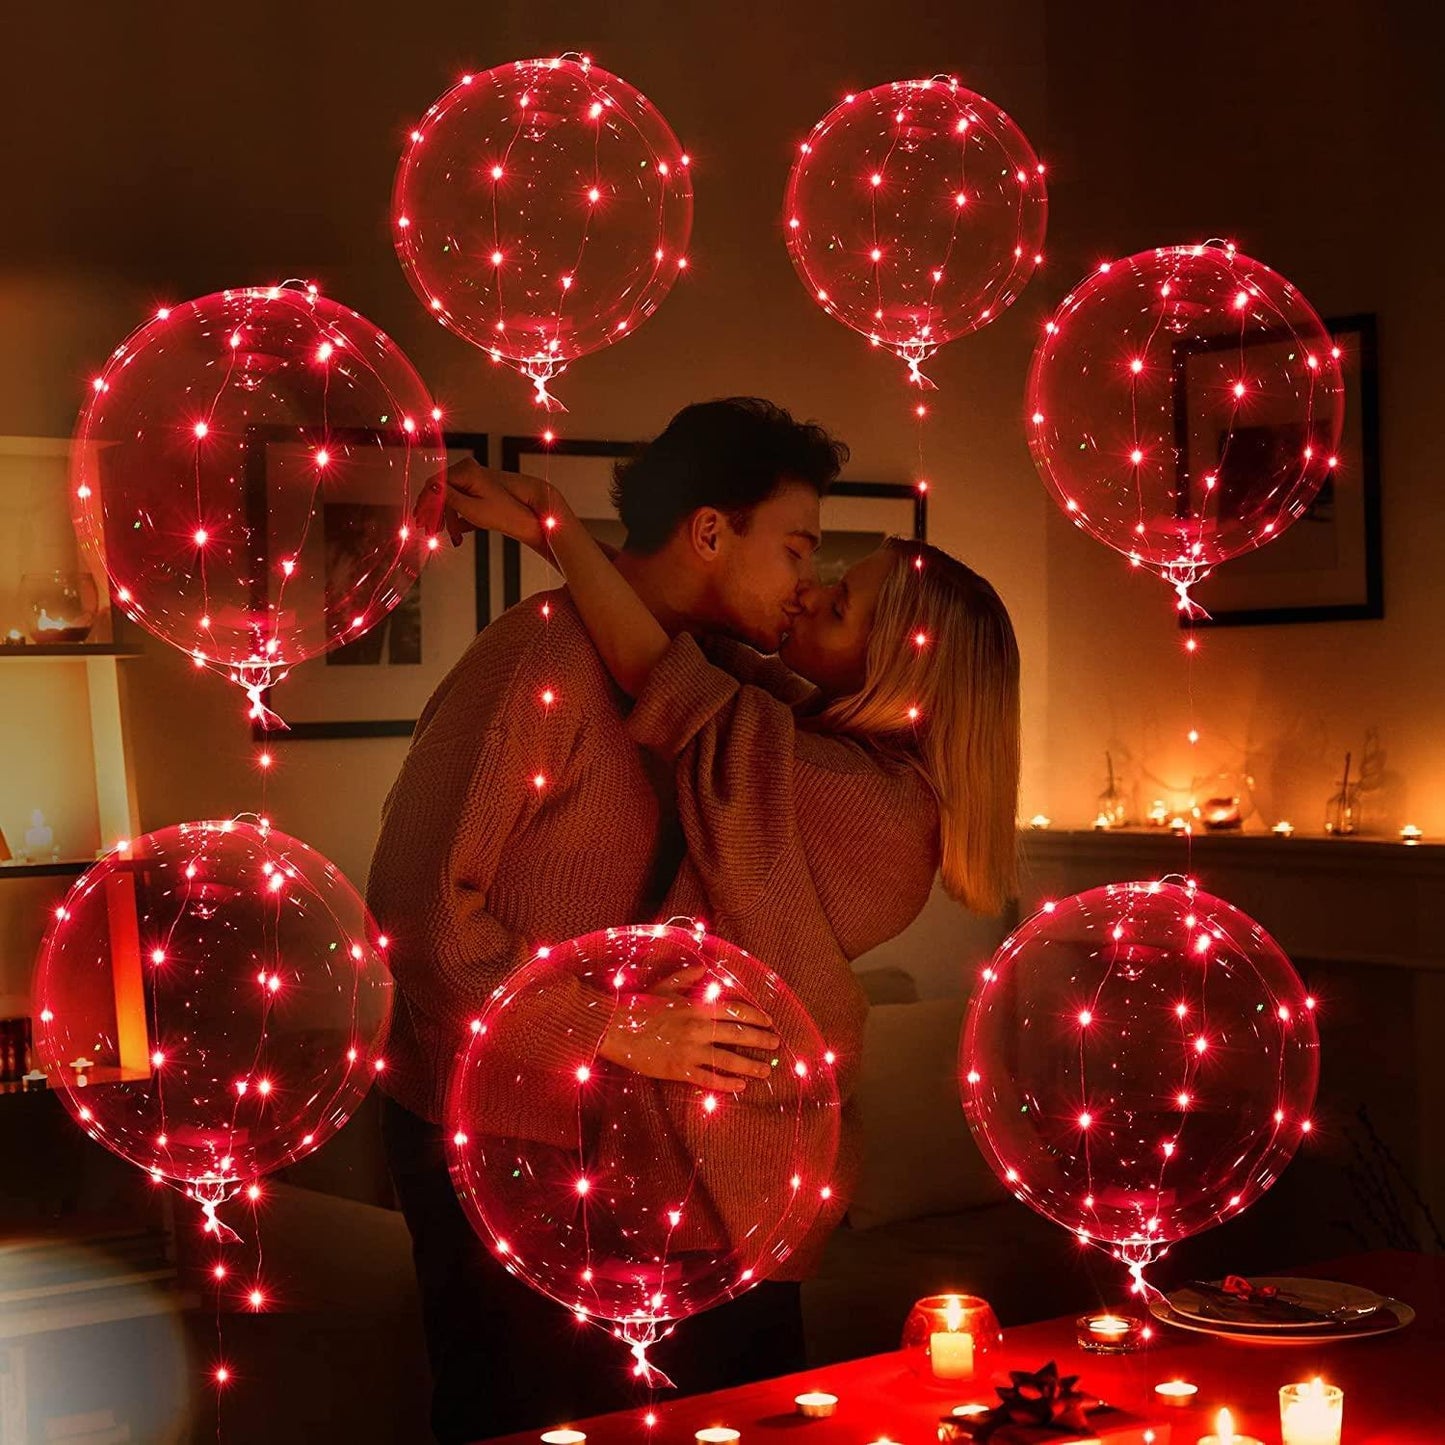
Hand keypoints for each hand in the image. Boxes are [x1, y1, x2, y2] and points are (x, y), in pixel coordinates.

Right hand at [415, 458, 553, 552]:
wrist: (525, 516)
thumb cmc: (502, 513)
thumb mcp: (471, 508)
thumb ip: (448, 498)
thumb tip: (429, 487)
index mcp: (466, 470)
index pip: (434, 483)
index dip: (425, 502)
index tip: (419, 520)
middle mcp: (467, 469)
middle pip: (440, 490)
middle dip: (433, 512)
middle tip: (427, 530)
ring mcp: (471, 478)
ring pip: (448, 498)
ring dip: (444, 518)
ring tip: (441, 535)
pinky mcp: (475, 488)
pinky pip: (458, 500)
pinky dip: (455, 517)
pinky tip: (455, 534)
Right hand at [597, 974, 778, 1092]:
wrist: (615, 1028)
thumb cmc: (639, 1006)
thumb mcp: (663, 987)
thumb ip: (685, 978)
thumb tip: (703, 970)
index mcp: (696, 1007)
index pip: (734, 1010)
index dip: (754, 1016)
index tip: (768, 1021)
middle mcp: (697, 1028)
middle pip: (738, 1035)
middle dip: (760, 1040)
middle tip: (775, 1044)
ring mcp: (690, 1050)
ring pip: (728, 1060)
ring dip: (750, 1065)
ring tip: (766, 1069)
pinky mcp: (679, 1070)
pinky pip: (709, 1079)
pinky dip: (727, 1083)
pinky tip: (740, 1085)